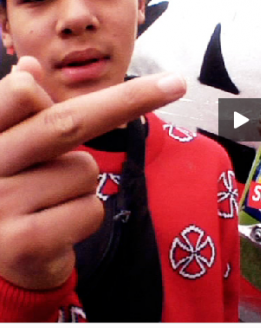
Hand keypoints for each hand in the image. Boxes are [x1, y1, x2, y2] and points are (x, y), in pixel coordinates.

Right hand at [0, 56, 185, 289]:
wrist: (2, 260)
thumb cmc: (15, 190)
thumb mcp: (12, 147)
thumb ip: (18, 109)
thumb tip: (27, 67)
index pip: (22, 93)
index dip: (63, 81)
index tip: (124, 72)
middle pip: (65, 122)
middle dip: (127, 99)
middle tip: (177, 83)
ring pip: (84, 171)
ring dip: (81, 184)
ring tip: (51, 200)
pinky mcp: (21, 243)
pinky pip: (90, 210)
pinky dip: (87, 216)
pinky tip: (58, 226)